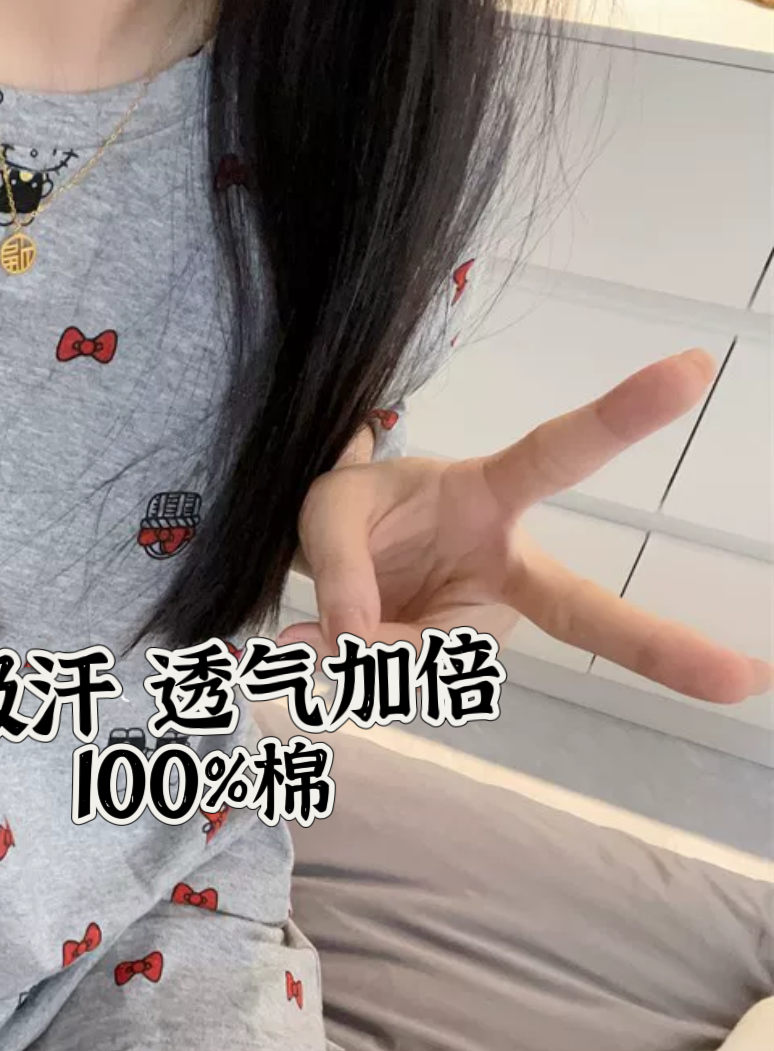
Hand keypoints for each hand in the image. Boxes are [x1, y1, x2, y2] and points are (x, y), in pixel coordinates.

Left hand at [282, 349, 771, 703]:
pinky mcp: (457, 664)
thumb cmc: (357, 514)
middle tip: (743, 679)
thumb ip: (337, 564)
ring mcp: (486, 623)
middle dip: (656, 646)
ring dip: (360, 643)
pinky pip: (400, 681)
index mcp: (489, 496)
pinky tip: (326, 643)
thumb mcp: (326, 514)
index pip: (557, 455)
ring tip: (319, 613)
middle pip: (581, 610)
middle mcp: (507, 569)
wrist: (345, 560)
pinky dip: (350, 664)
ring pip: (428, 659)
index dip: (619, 416)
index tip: (693, 369)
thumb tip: (352, 640)